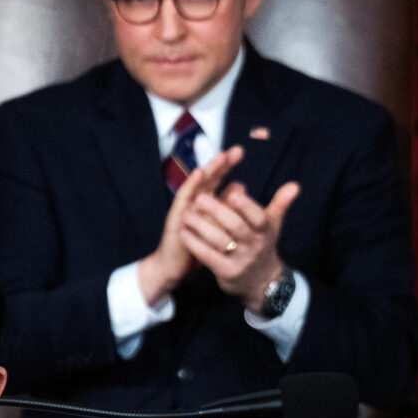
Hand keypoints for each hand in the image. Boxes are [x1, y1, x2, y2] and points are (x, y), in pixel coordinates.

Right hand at [136, 147, 241, 303]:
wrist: (175, 267)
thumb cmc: (197, 247)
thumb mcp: (218, 226)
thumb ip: (228, 206)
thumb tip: (242, 186)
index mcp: (205, 203)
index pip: (217, 179)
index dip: (227, 166)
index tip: (239, 152)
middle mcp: (194, 202)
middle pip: (209, 178)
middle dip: (221, 163)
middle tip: (236, 150)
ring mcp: (185, 208)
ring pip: (198, 185)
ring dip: (209, 170)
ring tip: (220, 157)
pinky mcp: (177, 216)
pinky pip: (184, 198)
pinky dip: (192, 184)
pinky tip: (200, 174)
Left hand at [179, 175, 300, 311]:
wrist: (261, 282)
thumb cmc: (262, 245)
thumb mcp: (273, 225)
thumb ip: (281, 204)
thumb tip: (295, 185)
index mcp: (265, 230)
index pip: (258, 217)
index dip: (246, 206)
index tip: (233, 192)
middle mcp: (254, 245)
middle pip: (236, 226)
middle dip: (218, 211)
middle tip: (200, 198)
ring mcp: (240, 260)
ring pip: (219, 241)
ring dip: (201, 226)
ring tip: (186, 213)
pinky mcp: (226, 272)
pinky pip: (208, 257)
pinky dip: (195, 244)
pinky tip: (184, 233)